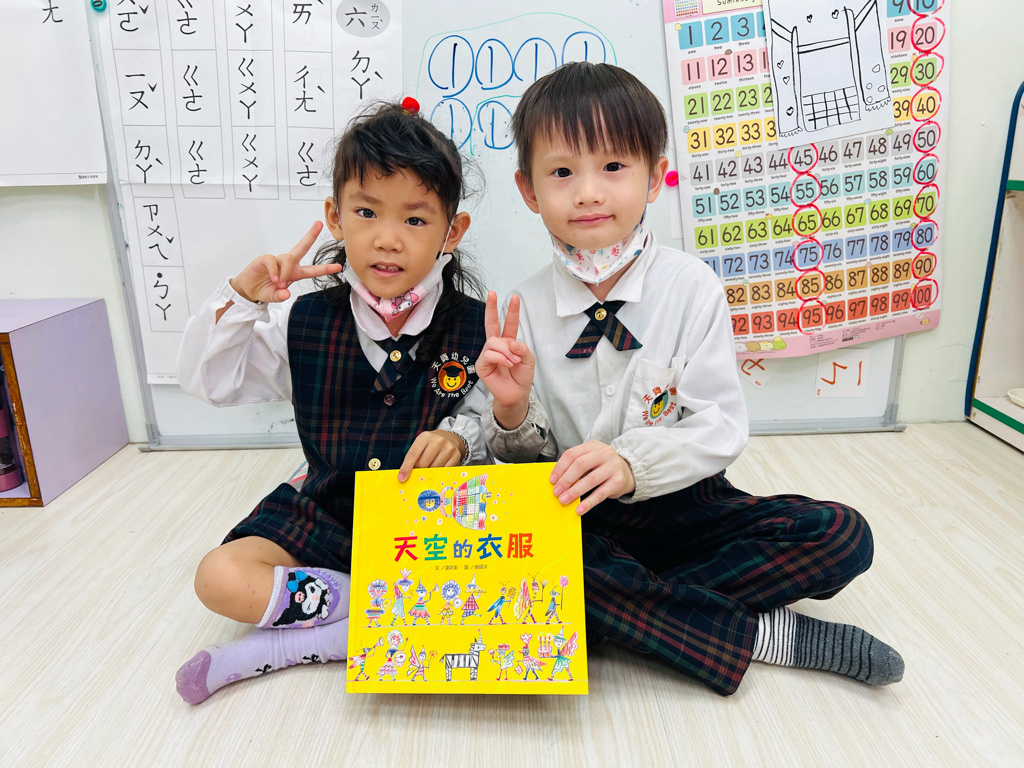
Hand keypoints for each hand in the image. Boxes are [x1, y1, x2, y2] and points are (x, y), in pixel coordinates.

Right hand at [231, 221, 340, 302]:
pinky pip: (273, 261)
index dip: (325, 269)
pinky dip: (275, 270)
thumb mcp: (274, 297)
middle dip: (311, 235)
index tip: (338, 267)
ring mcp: (277, 260)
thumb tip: (286, 294)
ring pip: (288, 258)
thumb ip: (280, 297)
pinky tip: (274, 278)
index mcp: (295, 273)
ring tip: (279, 283)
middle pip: (302, 247)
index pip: (312, 270)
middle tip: (319, 224)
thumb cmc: (264, 289)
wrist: (247, 289)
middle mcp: (288, 264)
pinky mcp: (265, 259)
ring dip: (285, 272)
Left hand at [398, 430, 465, 481]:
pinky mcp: (456, 456)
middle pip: (423, 464)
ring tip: (431, 465)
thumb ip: (413, 458)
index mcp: (425, 437)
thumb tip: (405, 476)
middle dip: (420, 469)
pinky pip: (444, 471)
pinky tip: (439, 467)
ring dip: (430, 471)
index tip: (402, 478)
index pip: (413, 454)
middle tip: (422, 466)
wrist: (449, 438)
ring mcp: (448, 448)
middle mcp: (438, 441)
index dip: (406, 467)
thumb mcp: (420, 445)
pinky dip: (439, 472)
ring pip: (434, 469)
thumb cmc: (431, 444)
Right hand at [476, 291, 534, 426]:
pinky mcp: (482, 364)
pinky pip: (490, 354)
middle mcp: (496, 346)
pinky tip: (506, 365)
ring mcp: (488, 354)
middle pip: (491, 323)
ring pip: (494, 341)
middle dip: (491, 308)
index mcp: (508, 343)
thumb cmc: (521, 377)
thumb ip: (523, 349)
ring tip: (513, 362)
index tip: (515, 297)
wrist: (516, 395)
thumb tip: (511, 342)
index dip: (512, 311)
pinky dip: (501, 358)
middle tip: (492, 293)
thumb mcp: (529, 361)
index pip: (508, 324)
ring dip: (506, 352)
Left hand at [550, 441, 635, 514]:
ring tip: (564, 500)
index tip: (552, 480)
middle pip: (580, 465)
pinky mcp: (618, 482)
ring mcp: (613, 467)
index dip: (560, 468)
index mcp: (593, 446)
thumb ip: (576, 465)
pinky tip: (579, 509)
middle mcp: (604, 453)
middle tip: (556, 492)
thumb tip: (557, 480)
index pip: (572, 454)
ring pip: (590, 480)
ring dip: (574, 492)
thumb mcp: (591, 458)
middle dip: (566, 480)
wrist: (628, 472)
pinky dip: (588, 503)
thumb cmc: (603, 466)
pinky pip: (600, 494)